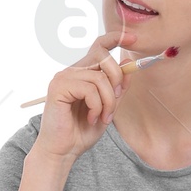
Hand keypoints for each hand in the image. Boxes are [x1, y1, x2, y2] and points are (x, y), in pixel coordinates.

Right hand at [31, 29, 133, 165]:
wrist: (62, 151)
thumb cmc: (81, 131)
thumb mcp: (108, 108)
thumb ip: (118, 88)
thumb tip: (128, 63)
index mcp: (82, 73)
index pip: (98, 47)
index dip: (115, 38)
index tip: (132, 39)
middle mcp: (71, 71)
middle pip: (102, 56)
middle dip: (117, 78)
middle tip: (117, 99)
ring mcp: (63, 78)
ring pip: (99, 77)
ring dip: (108, 100)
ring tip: (104, 117)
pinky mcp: (58, 87)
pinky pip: (89, 89)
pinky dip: (96, 106)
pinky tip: (91, 118)